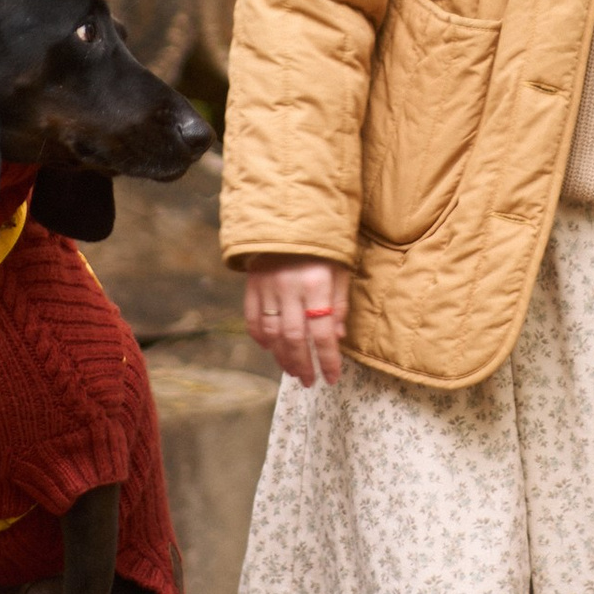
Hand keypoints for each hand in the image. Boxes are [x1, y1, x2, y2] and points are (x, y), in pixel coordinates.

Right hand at [241, 255, 352, 386]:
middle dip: (303, 364)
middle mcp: (290, 287)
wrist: (290, 213)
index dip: (328, 359)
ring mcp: (267, 286)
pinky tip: (270, 349)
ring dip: (282, 357)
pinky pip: (252, 318)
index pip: (322, 332)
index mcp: (316, 283)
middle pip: (294, 338)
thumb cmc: (322, 244)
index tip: (332, 378)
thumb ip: (339, 303)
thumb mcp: (340, 269)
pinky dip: (260, 337)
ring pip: (272, 333)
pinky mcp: (252, 284)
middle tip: (309, 381)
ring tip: (292, 370)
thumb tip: (337, 337)